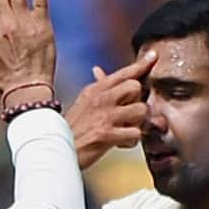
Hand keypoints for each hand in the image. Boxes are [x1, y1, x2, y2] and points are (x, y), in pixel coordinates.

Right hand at [64, 51, 156, 169]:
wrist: (55, 151)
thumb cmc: (71, 130)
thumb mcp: (81, 103)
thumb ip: (96, 87)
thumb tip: (98, 70)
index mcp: (94, 90)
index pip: (122, 73)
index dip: (141, 65)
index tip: (153, 57)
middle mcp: (100, 99)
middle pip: (135, 87)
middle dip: (137, 101)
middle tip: (128, 113)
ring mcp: (104, 116)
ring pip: (140, 110)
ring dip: (137, 123)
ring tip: (125, 130)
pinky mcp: (106, 135)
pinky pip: (134, 133)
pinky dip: (131, 141)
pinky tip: (120, 143)